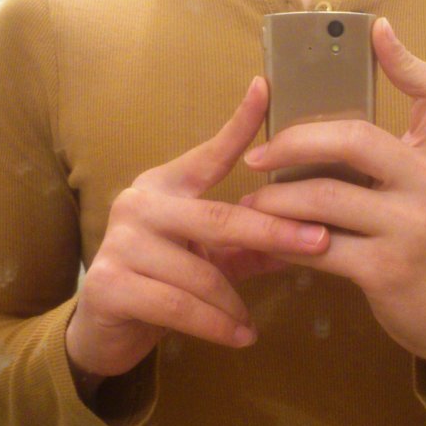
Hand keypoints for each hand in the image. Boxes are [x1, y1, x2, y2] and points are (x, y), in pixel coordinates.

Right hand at [66, 77, 329, 379]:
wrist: (105, 327)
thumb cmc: (162, 282)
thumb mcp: (209, 258)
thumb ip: (250, 245)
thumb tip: (312, 237)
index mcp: (165, 187)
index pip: (209, 154)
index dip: (238, 123)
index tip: (265, 88)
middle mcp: (139, 203)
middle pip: (219, 218)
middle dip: (274, 232)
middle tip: (319, 243)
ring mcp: (120, 241)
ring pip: (201, 273)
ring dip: (235, 303)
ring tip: (251, 325)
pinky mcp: (109, 284)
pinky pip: (179, 306)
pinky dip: (216, 325)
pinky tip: (239, 337)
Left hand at [242, 19, 425, 388]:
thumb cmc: (425, 247)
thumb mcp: (424, 195)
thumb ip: (391, 161)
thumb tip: (333, 131)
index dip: (407, 60)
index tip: (377, 30)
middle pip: (356, 139)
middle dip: (295, 140)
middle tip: (256, 156)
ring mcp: (411, 228)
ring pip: (325, 196)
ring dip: (276, 201)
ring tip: (250, 205)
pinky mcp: (387, 270)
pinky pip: (319, 246)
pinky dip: (284, 244)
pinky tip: (268, 244)